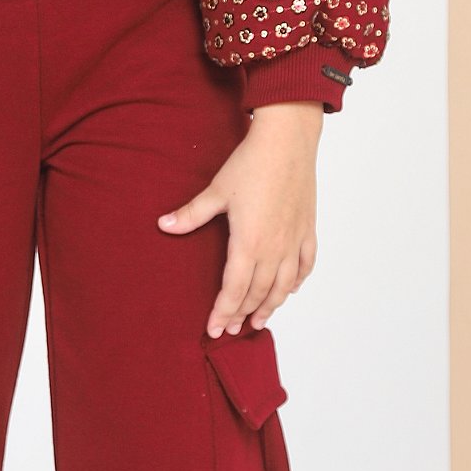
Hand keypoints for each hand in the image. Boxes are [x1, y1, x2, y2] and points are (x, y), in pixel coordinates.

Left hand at [155, 102, 320, 333]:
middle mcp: (274, 249)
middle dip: (242, 314)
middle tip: (231, 329)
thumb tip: (163, 225)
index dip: (223, 312)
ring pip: (283, 286)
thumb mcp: (216, 191)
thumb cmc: (251, 164)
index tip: (214, 329)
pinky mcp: (307, 229)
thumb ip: (191, 215)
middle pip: (257, 293)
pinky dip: (296, 281)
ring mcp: (294, 241)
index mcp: (249, 243)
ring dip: (270, 306)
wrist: (288, 141)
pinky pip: (305, 265)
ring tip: (258, 321)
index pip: (234, 289)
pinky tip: (290, 290)